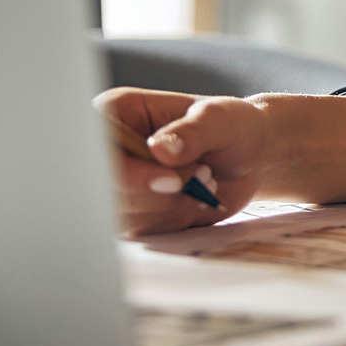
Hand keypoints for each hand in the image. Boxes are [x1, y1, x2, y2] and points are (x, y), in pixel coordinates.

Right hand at [94, 87, 270, 235]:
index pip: (96, 148)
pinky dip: (174, 222)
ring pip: (120, 214)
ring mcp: (117, 183)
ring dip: (170, 208)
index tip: (173, 179)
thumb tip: (160, 148)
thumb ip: (193, 131)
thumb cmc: (231, 127)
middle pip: (105, 189)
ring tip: (204, 182)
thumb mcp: (221, 118)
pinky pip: (140, 231)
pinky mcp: (130, 211)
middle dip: (159, 194)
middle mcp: (109, 149)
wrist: (249, 158)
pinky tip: (197, 201)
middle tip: (203, 175)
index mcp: (117, 113)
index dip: (127, 173)